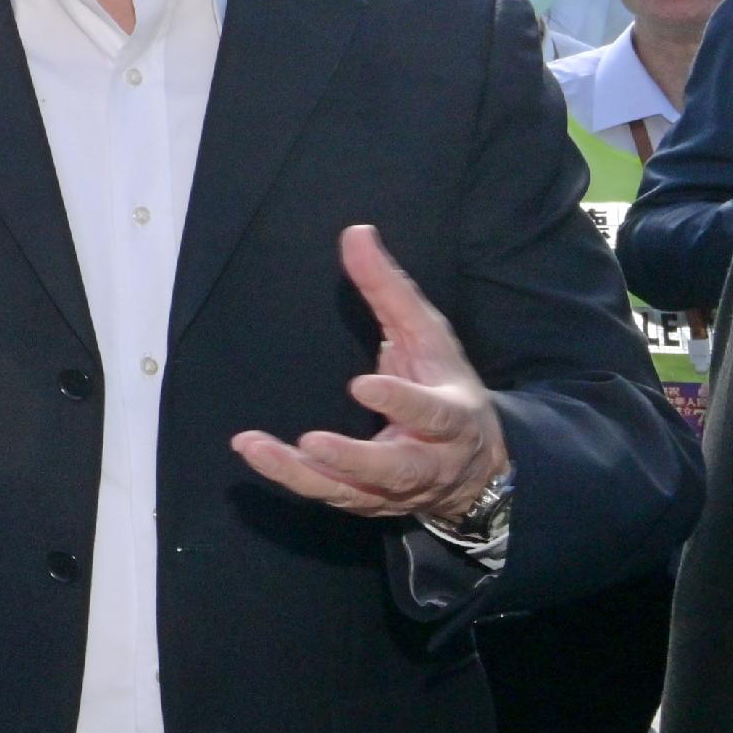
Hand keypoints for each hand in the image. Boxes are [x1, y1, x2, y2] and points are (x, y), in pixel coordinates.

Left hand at [230, 226, 507, 521]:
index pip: (432, 413)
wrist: (477, 466)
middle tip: (314, 444)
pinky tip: (256, 453)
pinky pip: (328, 494)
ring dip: (302, 474)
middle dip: (354, 459)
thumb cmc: (446, 387)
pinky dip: (292, 477)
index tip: (363, 385)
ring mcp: (395, 489)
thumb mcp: (428, 336)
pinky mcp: (366, 501)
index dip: (400, 402)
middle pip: (395, 468)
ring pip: (351, 489)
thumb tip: (355, 232)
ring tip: (255, 447)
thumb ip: (390, 290)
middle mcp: (427, 460)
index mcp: (453, 418)